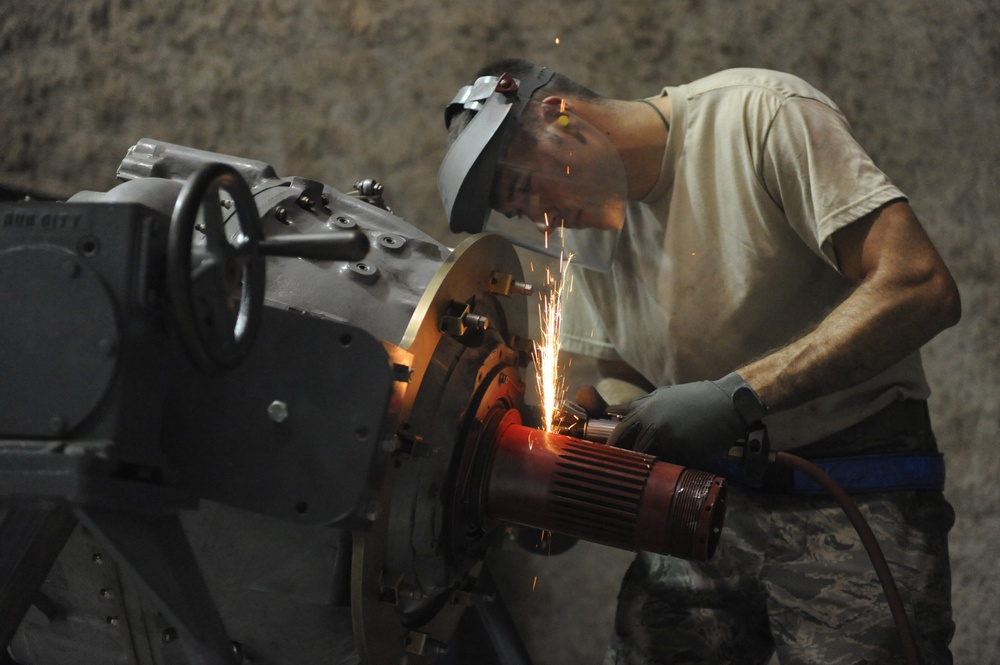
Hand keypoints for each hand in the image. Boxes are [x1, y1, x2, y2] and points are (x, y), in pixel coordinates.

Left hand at [606, 372, 766, 467]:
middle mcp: (654, 425)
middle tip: (629, 470)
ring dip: (651, 467)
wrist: (727, 402)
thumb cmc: (693, 399)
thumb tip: (610, 411)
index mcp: (646, 411)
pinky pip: (673, 467)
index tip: (610, 457)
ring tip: (653, 470)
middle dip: (630, 462)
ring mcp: (670, 440)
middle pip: (632, 452)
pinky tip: (675, 468)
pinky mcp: (686, 453)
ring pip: (651, 462)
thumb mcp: (662, 396)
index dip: (612, 447)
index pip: (619, 434)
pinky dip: (672, 469)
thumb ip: (636, 406)